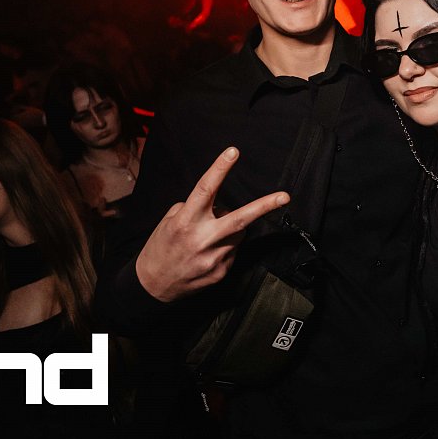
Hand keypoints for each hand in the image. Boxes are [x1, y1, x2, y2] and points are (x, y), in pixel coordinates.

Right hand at [135, 147, 288, 302]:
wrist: (152, 286)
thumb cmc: (160, 248)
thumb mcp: (169, 222)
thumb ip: (194, 210)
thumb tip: (218, 207)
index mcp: (185, 221)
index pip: (205, 189)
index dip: (220, 168)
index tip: (233, 152)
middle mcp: (201, 239)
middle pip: (240, 218)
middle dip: (264, 206)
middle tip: (285, 196)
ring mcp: (213, 258)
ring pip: (238, 233)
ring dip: (230, 229)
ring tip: (209, 238)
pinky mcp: (221, 272)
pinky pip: (233, 251)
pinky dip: (225, 247)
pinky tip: (207, 254)